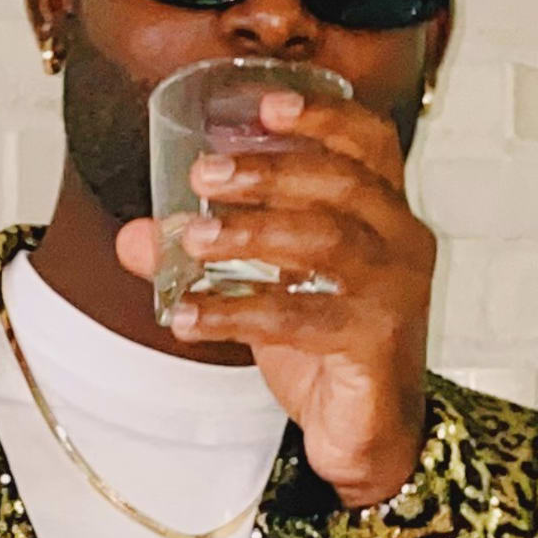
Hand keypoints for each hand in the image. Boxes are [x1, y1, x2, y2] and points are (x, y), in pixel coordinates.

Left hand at [116, 91, 433, 507]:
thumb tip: (136, 236)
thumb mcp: (264, 287)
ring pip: (323, 242)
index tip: (264, 103)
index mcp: (384, 212)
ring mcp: (392, 293)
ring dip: (249, 233)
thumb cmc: (329, 347)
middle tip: (204, 173)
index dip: (322, 115)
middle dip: (267, 171)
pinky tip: (188, 315)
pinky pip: (297, 317)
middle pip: (340, 183)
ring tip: (191, 239)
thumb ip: (207, 257)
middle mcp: (401, 242)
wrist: (369, 434)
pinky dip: (235, 312)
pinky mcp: (372, 343)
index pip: (369, 142)